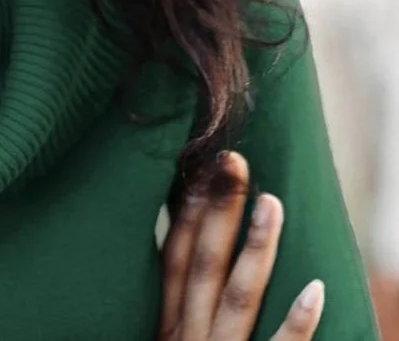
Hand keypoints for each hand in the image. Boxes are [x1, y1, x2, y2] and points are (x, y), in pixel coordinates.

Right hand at [158, 151, 324, 339]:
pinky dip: (296, 323)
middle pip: (205, 265)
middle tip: (232, 159)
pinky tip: (315, 289)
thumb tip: (184, 252)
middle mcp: (190, 337)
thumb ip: (175, 310)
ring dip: (256, 247)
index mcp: (167, 326)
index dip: (186, 212)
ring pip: (239, 298)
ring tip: (271, 201)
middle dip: (218, 210)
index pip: (175, 260)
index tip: (199, 166)